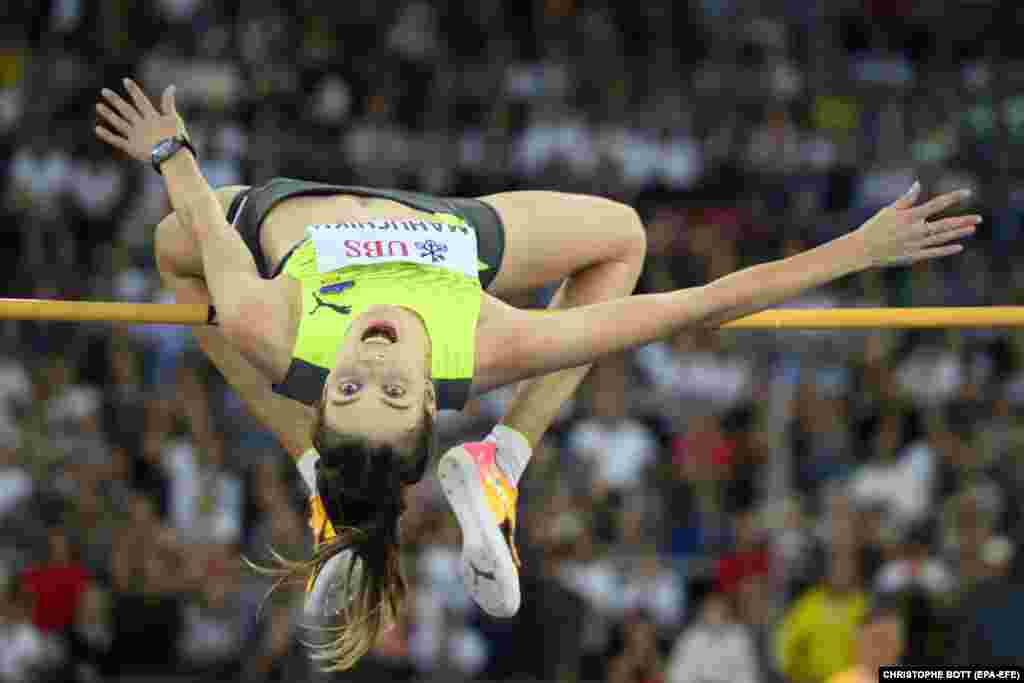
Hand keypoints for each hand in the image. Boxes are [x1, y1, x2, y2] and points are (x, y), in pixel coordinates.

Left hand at [94, 79, 186, 162]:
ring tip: (98, 106)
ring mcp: (135, 136)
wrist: (172, 157)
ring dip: (108, 114)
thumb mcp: (174, 119)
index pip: (141, 101)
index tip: (125, 80)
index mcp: (152, 117)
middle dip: (115, 100)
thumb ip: (169, 103)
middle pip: (126, 110)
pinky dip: (107, 135)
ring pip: (119, 123)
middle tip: (103, 91)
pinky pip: (117, 140)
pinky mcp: (131, 148)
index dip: (133, 90)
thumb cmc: (176, 138)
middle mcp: (141, 124)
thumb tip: (171, 86)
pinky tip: (97, 129)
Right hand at [855, 182, 980, 267]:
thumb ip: (906, 199)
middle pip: (945, 224)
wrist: (861, 250)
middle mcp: (915, 230)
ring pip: (942, 238)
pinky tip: (959, 247)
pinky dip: (946, 250)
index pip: (937, 204)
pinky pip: (933, 253)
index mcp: (910, 216)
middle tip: (980, 218)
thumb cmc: (874, 227)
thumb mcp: (889, 210)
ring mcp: (915, 244)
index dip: (953, 197)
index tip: (968, 192)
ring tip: (972, 229)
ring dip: (959, 233)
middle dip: (963, 221)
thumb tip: (918, 184)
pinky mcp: (912, 256)